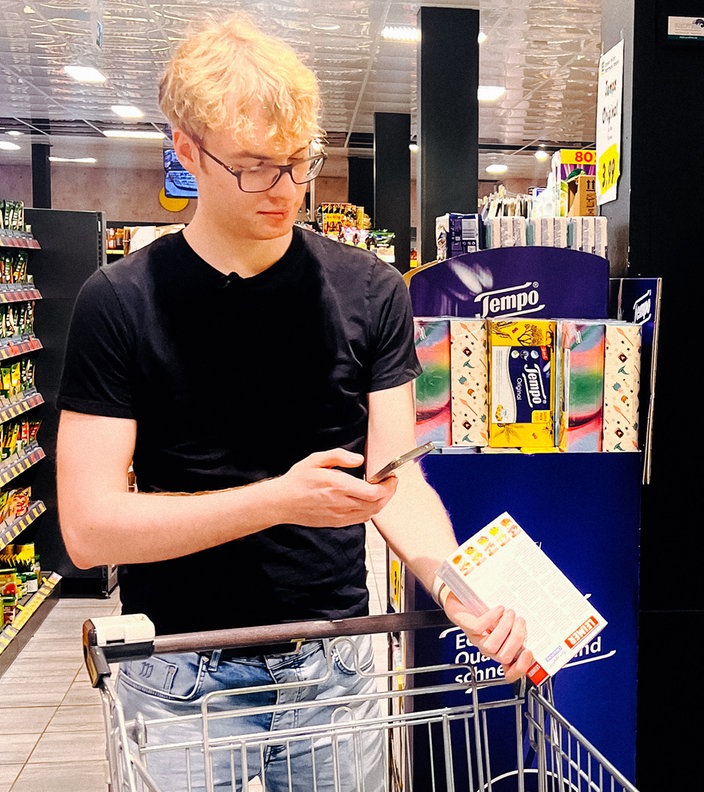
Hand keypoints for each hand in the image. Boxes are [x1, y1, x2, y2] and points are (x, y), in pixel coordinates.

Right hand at [274, 448, 397, 526]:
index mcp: (338, 486)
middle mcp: (341, 503)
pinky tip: (368, 502)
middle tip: (390, 483)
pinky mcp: (336, 522)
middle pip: (377, 504)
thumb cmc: (297, 481)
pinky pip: (360, 519)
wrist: (282, 503)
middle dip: (388, 493)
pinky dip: (370, 511)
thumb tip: (358, 459)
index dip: (388, 486)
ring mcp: (339, 516)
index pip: (374, 492)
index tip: (390, 477)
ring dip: (381, 503)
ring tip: (382, 491)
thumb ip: (339, 456)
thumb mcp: (316, 459)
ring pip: (371, 513)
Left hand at [444, 594, 534, 682]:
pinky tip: (498, 609)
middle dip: (517, 638)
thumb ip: (519, 628)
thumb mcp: (507, 621)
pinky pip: (479, 628)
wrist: (459, 597)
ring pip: (491, 645)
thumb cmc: (484, 610)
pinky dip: (491, 618)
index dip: (521, 668)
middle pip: (504, 656)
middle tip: (521, 621)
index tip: (530, 652)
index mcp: (500, 649)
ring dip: (504, 628)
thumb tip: (538, 629)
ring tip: (510, 613)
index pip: (509, 672)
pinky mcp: (466, 626)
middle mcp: (488, 647)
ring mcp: (476, 638)